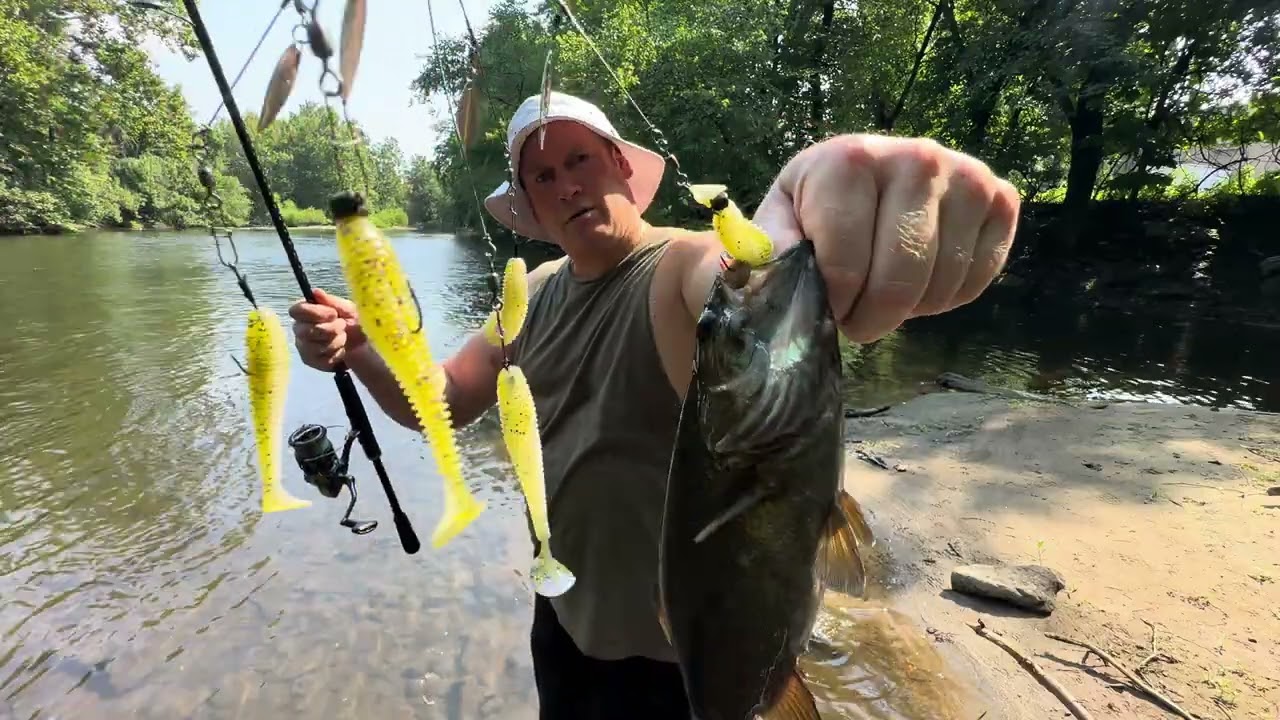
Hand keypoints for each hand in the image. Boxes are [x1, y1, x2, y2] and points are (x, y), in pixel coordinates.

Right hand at [288, 288, 365, 370]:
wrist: (363, 345)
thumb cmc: (353, 322)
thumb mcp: (348, 308)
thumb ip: (331, 301)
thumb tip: (316, 292)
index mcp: (305, 312)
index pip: (296, 311)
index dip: (314, 313)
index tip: (333, 314)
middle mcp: (300, 328)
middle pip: (306, 331)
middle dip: (330, 329)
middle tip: (343, 326)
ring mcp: (303, 347)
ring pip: (315, 347)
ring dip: (336, 342)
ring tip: (344, 338)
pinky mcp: (310, 361)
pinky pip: (321, 360)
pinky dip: (336, 355)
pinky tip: (341, 350)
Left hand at [753, 134, 1019, 342]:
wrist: (858, 186)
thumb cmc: (808, 217)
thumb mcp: (774, 229)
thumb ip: (769, 250)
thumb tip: (779, 261)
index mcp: (849, 159)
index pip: (845, 264)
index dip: (834, 305)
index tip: (825, 307)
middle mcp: (916, 156)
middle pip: (900, 278)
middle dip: (872, 317)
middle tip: (855, 317)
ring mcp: (966, 175)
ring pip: (941, 284)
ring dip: (909, 309)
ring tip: (883, 289)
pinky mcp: (1001, 198)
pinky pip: (980, 278)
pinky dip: (948, 297)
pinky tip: (921, 277)